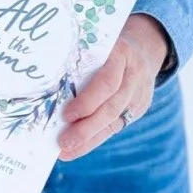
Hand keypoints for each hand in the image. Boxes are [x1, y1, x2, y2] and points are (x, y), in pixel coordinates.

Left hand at [55, 14, 167, 161]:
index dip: (87, 101)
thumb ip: (82, 59)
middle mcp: (134, 76)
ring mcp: (139, 94)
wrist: (145, 48)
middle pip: (111, 107)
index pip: (107, 82)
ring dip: (88, 138)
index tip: (66, 115)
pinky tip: (76, 148)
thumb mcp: (99, 43)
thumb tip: (47, 86)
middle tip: (63, 141)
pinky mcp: (138, 109)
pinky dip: (94, 139)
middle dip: (86, 127)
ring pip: (114, 121)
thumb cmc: (108, 46)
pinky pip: (115, 127)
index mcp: (122, 54)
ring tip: (66, 149)